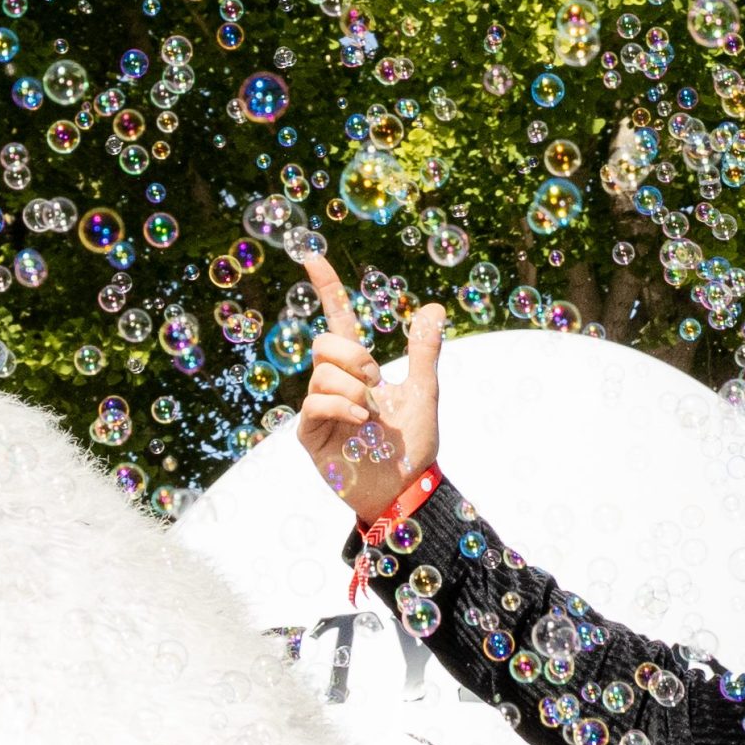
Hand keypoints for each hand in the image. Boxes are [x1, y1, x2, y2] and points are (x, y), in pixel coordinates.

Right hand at [293, 253, 444, 522]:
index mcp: (356, 370)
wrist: (407, 488)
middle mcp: (333, 384)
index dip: (326, 288)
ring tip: (371, 412)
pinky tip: (361, 420)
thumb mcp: (424, 392)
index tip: (313, 256)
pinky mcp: (310, 435)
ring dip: (355, 387)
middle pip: (324, 343)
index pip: (336, 320)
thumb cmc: (412, 446)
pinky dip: (342, 406)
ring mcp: (319, 409)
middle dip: (353, 355)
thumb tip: (433, 307)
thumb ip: (424, 352)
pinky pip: (315, 403)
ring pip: (322, 373)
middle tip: (377, 380)